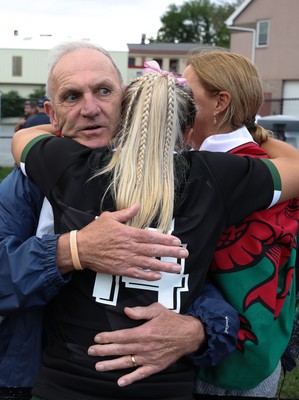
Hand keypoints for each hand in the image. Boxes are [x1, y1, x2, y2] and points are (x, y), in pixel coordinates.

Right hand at [57, 204, 187, 277]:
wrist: (81, 249)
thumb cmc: (95, 232)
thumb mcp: (110, 217)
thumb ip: (126, 213)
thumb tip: (138, 205)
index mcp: (129, 233)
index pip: (152, 236)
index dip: (166, 239)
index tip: (177, 241)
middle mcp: (130, 247)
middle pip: (154, 250)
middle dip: (171, 252)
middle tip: (184, 254)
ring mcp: (126, 259)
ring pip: (149, 263)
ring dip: (164, 266)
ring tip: (177, 268)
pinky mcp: (120, 269)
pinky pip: (137, 273)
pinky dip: (148, 275)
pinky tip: (158, 276)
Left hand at [87, 302, 204, 386]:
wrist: (189, 335)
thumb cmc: (172, 321)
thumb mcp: (157, 310)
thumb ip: (141, 311)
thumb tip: (126, 311)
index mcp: (144, 332)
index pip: (121, 336)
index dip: (108, 337)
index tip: (97, 338)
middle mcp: (145, 347)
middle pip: (120, 349)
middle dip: (104, 351)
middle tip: (91, 352)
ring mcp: (150, 358)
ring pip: (127, 362)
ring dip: (111, 365)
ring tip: (98, 366)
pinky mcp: (156, 366)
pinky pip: (141, 374)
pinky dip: (131, 379)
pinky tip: (120, 382)